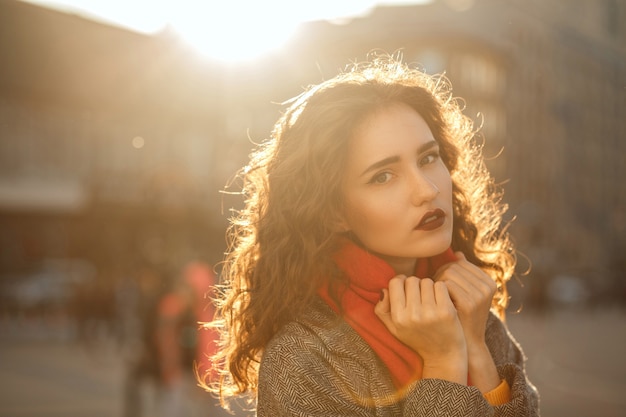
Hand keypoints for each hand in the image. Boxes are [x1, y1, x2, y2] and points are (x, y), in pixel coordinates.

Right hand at [375, 275, 466, 382]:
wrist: (443, 356)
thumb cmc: (417, 339)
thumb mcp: (394, 329)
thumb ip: (382, 310)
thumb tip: (383, 290)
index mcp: (398, 318)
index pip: (395, 283)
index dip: (401, 281)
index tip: (407, 287)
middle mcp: (412, 315)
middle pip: (412, 280)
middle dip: (416, 284)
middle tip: (420, 295)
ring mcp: (430, 313)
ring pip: (427, 282)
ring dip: (429, 287)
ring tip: (431, 299)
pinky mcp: (446, 311)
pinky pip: (441, 286)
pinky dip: (441, 289)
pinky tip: (441, 299)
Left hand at [434, 252, 500, 392]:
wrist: (465, 345)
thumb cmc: (461, 317)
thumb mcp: (466, 294)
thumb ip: (463, 275)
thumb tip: (457, 254)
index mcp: (488, 282)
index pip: (459, 263)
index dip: (446, 272)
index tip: (441, 286)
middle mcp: (487, 286)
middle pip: (453, 267)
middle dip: (440, 277)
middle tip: (435, 293)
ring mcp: (480, 295)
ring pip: (448, 274)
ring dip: (437, 284)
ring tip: (437, 298)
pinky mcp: (469, 303)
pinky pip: (446, 285)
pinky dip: (438, 292)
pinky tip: (438, 303)